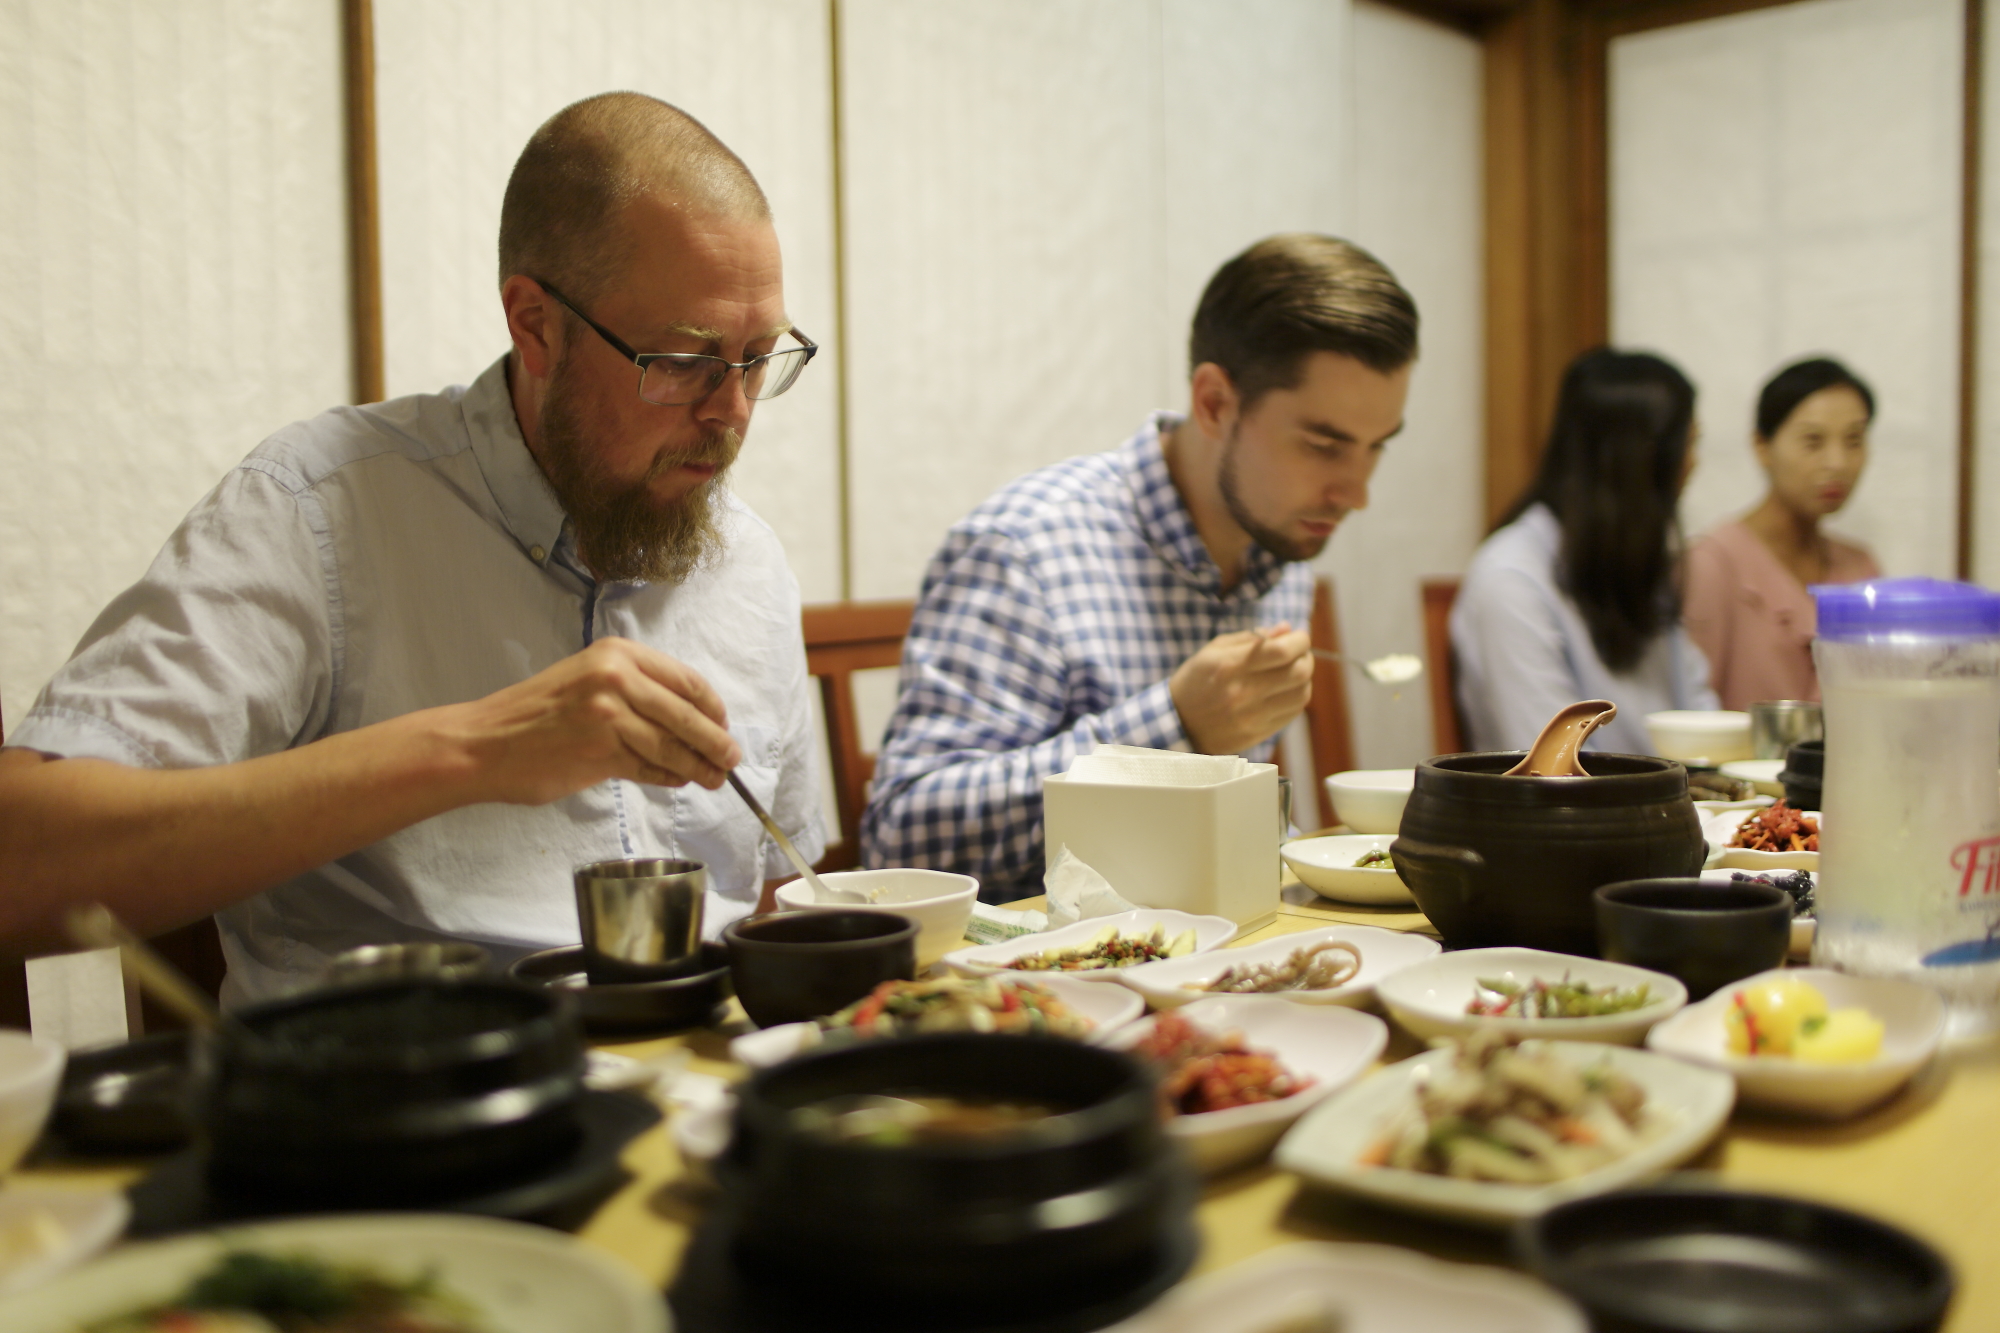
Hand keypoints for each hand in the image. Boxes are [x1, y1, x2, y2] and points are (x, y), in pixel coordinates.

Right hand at [450, 637, 742, 804]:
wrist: (485, 743)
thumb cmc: (536, 714)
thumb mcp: (587, 681)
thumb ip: (635, 691)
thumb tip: (689, 719)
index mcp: (618, 653)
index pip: (687, 681)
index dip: (712, 708)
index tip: (723, 725)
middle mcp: (617, 677)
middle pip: (687, 715)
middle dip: (716, 742)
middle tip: (731, 759)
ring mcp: (610, 714)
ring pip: (673, 745)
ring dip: (699, 766)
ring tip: (713, 778)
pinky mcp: (603, 751)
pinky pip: (651, 768)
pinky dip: (670, 778)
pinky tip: (678, 781)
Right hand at [1169, 624, 1312, 754]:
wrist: (1178, 723)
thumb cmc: (1197, 680)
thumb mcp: (1214, 650)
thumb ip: (1251, 638)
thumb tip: (1287, 629)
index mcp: (1230, 666)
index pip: (1282, 650)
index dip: (1300, 639)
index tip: (1298, 636)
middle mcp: (1243, 693)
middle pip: (1299, 672)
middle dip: (1305, 657)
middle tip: (1298, 654)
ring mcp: (1252, 717)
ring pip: (1301, 694)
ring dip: (1304, 679)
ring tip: (1292, 672)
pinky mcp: (1258, 733)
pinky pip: (1293, 713)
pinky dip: (1296, 698)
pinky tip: (1285, 691)